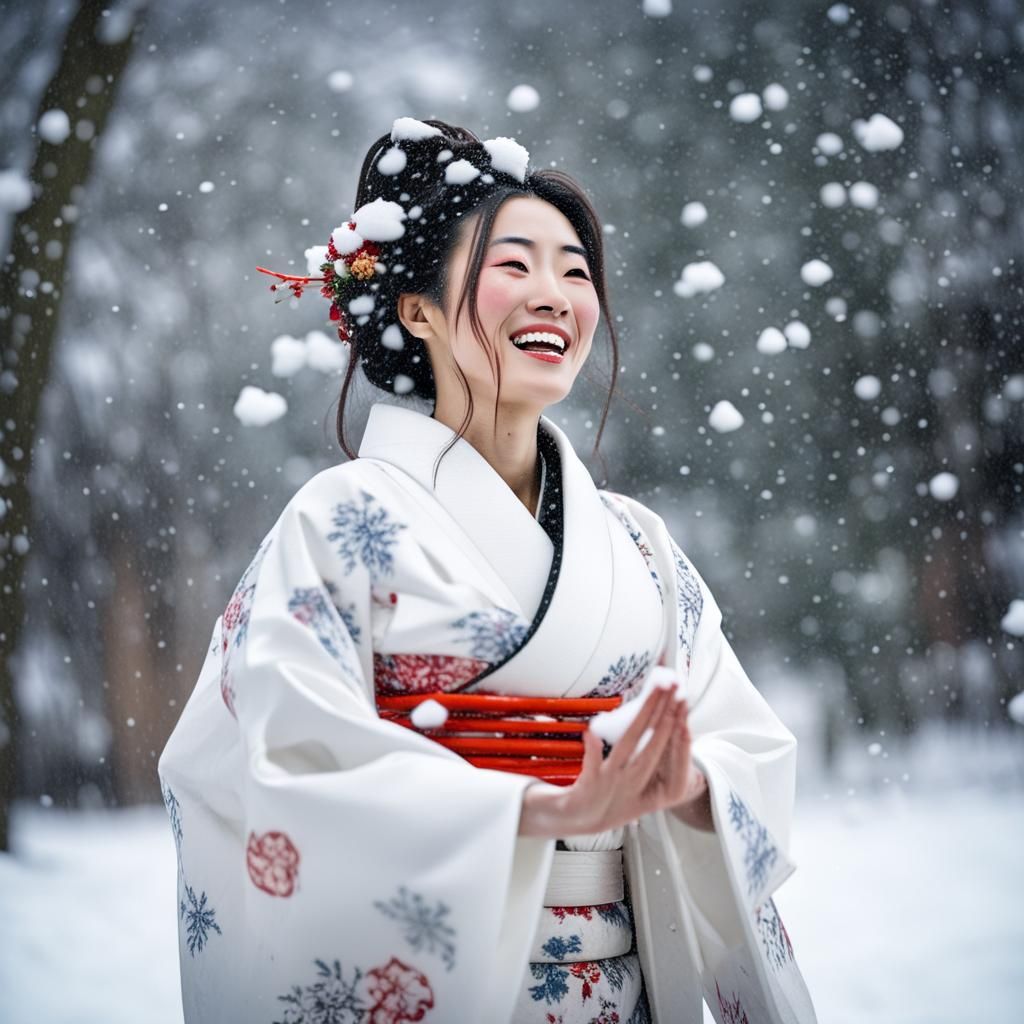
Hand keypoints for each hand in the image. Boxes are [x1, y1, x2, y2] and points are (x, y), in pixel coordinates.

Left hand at [519, 684, 695, 837]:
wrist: (576, 822)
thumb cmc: (605, 798)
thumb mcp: (629, 779)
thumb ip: (640, 749)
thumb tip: (650, 715)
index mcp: (643, 777)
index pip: (662, 743)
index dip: (672, 719)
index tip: (680, 695)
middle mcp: (631, 779)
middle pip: (653, 742)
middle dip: (665, 714)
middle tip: (675, 688)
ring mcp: (611, 783)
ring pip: (628, 748)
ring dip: (641, 722)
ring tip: (654, 697)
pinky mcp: (588, 788)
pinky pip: (591, 767)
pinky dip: (592, 751)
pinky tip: (590, 732)